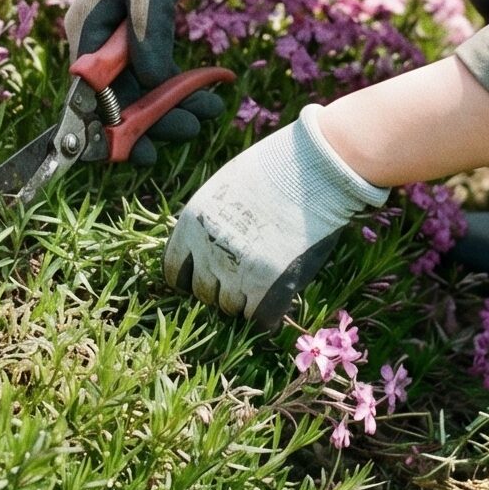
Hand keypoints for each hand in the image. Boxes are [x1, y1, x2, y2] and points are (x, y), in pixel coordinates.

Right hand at [65, 0, 226, 158]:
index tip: (141, 153)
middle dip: (153, 119)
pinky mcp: (140, 43)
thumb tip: (152, 82)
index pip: (89, 95)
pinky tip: (207, 94)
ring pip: (141, 92)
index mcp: (86, 31)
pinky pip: (156, 77)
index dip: (111, 128)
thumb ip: (149, 33)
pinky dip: (180, 87)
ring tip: (209, 111)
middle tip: (191, 129)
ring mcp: (119, 45)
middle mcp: (97, 44)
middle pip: (117, 99)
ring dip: (172, 106)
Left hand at [162, 104, 387, 326]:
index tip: (212, 273)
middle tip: (246, 274)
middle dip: (222, 288)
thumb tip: (206, 247)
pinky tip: (280, 297)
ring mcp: (238, 274)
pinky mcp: (271, 288)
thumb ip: (210, 222)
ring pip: (231, 309)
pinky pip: (261, 320)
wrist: (313, 169)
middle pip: (204, 295)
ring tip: (267, 278)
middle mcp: (208, 253)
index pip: (175, 274)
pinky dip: (269, 314)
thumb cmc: (274, 169)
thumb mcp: (224, 188)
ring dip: (246, 300)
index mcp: (191, 226)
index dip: (194, 276)